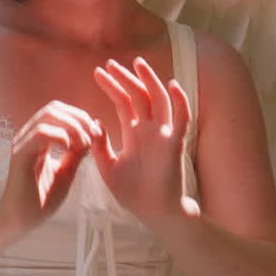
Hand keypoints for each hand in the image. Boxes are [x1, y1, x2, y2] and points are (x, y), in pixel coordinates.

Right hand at [0, 100, 100, 235]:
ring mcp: (22, 144)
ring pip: (47, 116)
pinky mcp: (19, 156)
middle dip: (78, 117)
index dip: (80, 116)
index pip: (58, 111)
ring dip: (72, 127)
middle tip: (91, 136)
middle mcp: (28, 137)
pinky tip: (69, 150)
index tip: (95, 133)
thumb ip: (77, 153)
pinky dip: (59, 136)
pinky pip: (39, 134)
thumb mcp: (67, 172)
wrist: (21, 222)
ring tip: (83, 145)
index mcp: (38, 139)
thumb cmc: (41, 199)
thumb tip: (93, 131)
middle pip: (53, 108)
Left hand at [92, 58, 193, 228]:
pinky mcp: (176, 143)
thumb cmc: (133, 193)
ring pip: (159, 99)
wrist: (153, 213)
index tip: (97, 72)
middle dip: (125, 78)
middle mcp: (149, 129)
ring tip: (137, 63)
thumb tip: (93, 123)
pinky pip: (182, 117)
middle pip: (138, 95)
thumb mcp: (108, 169)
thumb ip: (100, 147)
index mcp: (134, 133)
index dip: (111, 86)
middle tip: (110, 63)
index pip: (123, 101)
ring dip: (149, 80)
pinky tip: (171, 84)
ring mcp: (163, 134)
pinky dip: (180, 100)